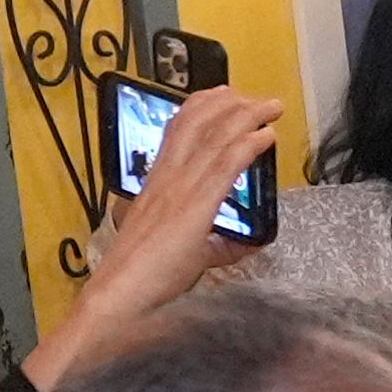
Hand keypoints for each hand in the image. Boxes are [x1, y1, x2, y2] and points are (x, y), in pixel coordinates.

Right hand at [28, 86, 283, 390]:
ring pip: (215, 138)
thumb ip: (218, 245)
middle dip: (230, 104)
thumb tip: (247, 243)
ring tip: (271, 107)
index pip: (177, 132)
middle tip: (257, 98)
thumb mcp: (188, 255)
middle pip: (198, 125)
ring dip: (247, 117)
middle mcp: (166, 180)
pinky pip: (225, 165)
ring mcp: (178, 190)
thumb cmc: (145, 281)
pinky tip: (266, 136)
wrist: (120, 297)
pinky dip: (248, 145)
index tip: (223, 95)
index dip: (201, 108)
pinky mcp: (194, 207)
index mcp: (157, 185)